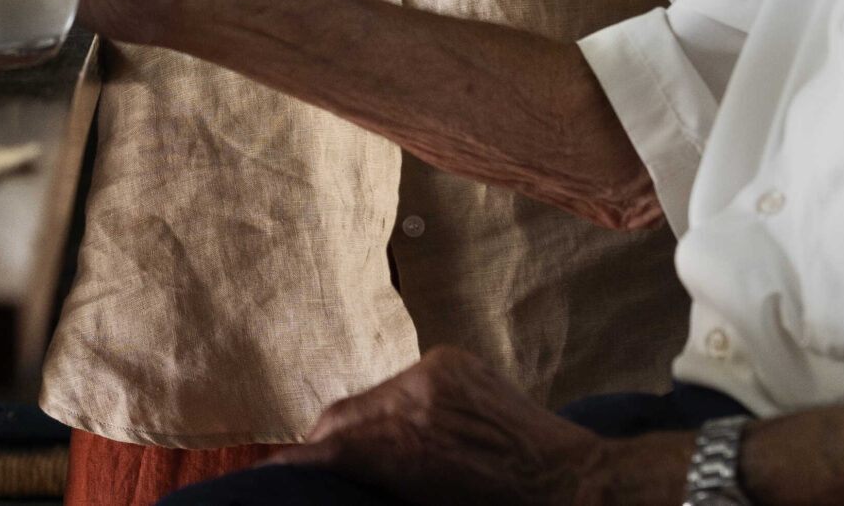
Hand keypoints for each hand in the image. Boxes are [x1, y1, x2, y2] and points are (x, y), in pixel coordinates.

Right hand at [270, 348, 623, 505]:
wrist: (571, 483)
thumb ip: (379, 482)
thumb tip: (344, 471)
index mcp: (406, 446)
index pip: (331, 444)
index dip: (297, 461)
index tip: (272, 472)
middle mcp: (414, 398)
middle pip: (341, 416)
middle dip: (322, 443)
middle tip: (309, 465)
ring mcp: (434, 373)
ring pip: (370, 397)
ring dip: (360, 424)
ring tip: (359, 452)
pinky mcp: (452, 361)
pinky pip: (403, 381)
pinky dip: (393, 406)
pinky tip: (401, 428)